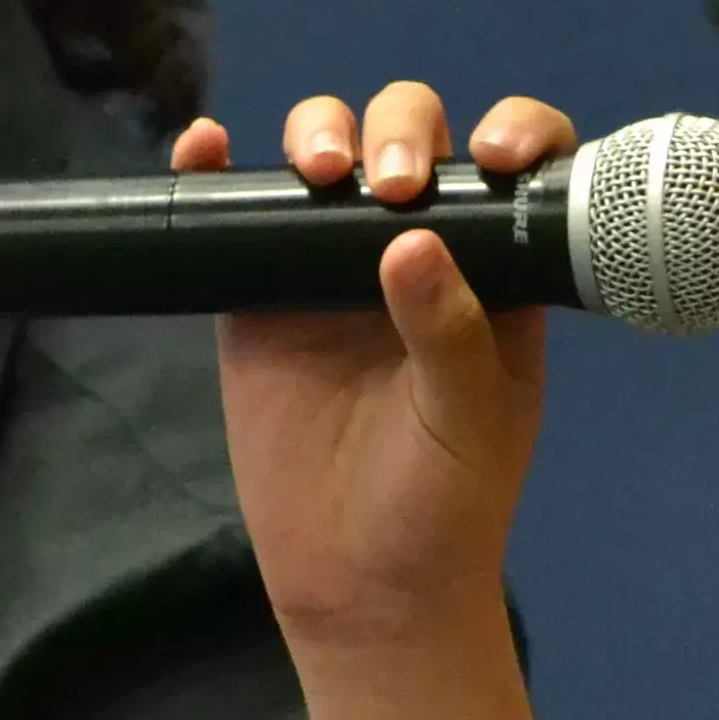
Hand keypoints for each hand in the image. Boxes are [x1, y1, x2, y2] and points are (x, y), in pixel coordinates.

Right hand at [179, 81, 574, 646]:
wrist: (360, 587)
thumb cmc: (443, 504)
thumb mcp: (470, 420)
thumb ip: (452, 332)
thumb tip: (412, 240)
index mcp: (494, 269)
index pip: (514, 168)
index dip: (514, 133)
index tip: (495, 155)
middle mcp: (417, 249)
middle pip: (405, 136)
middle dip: (396, 132)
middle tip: (388, 188)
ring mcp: (329, 266)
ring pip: (323, 156)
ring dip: (316, 133)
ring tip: (315, 172)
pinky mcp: (257, 295)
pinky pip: (235, 214)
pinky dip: (215, 169)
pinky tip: (203, 148)